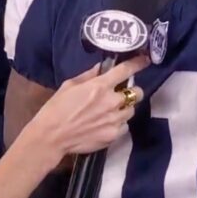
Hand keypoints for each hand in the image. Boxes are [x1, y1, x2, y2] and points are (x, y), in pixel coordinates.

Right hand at [22, 56, 148, 160]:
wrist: (51, 137)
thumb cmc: (56, 108)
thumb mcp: (69, 86)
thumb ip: (88, 76)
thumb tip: (101, 69)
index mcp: (100, 86)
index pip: (125, 70)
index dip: (138, 63)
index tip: (144, 60)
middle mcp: (112, 102)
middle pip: (137, 93)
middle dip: (133, 92)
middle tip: (122, 94)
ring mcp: (114, 120)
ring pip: (131, 111)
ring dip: (124, 109)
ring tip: (112, 111)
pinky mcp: (114, 136)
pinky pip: (124, 126)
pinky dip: (119, 124)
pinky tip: (107, 124)